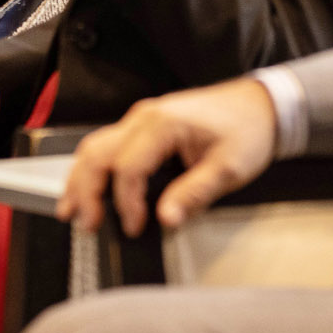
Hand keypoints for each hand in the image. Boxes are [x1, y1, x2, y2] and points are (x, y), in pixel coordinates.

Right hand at [57, 77, 277, 234]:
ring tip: (72, 211)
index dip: (127, 203)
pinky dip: (93, 169)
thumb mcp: (229, 168)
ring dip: (80, 180)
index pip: (128, 168)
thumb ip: (195, 194)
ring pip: (94, 147)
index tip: (136, 227)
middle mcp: (144, 117)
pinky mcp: (143, 126)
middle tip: (88, 224)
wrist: (261, 105)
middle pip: (97, 154)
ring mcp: (141, 119)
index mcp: (163, 124)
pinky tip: (89, 189)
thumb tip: (167, 218)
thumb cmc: (247, 130)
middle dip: (86, 192)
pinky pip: (107, 145)